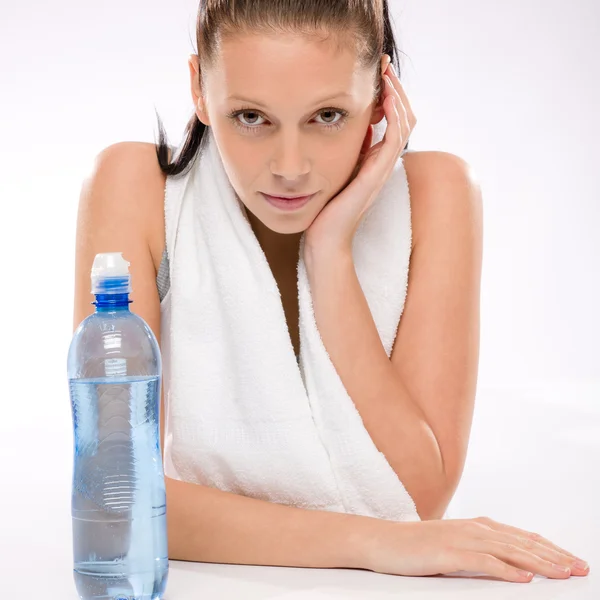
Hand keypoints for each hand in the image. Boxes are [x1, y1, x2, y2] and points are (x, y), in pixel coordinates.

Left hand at [304, 57, 416, 254]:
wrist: (324, 239)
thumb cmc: (324, 209)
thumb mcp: (333, 171)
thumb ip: (344, 152)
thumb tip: (349, 128)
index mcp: (373, 161)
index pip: (392, 120)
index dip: (389, 95)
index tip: (377, 72)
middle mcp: (382, 163)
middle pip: (404, 117)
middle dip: (396, 88)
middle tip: (384, 64)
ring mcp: (382, 169)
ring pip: (405, 123)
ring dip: (398, 95)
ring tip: (387, 74)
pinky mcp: (376, 175)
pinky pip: (395, 139)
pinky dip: (395, 116)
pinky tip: (385, 98)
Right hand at [358, 516, 589, 582]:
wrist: (384, 541)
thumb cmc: (417, 546)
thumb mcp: (454, 545)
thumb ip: (481, 549)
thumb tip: (511, 565)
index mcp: (477, 526)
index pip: (522, 537)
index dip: (550, 549)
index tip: (573, 561)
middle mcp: (474, 529)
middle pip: (522, 542)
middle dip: (554, 556)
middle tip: (581, 568)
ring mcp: (461, 540)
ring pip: (509, 550)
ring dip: (539, 563)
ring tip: (563, 573)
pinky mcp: (448, 554)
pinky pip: (482, 562)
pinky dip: (506, 570)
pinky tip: (523, 578)